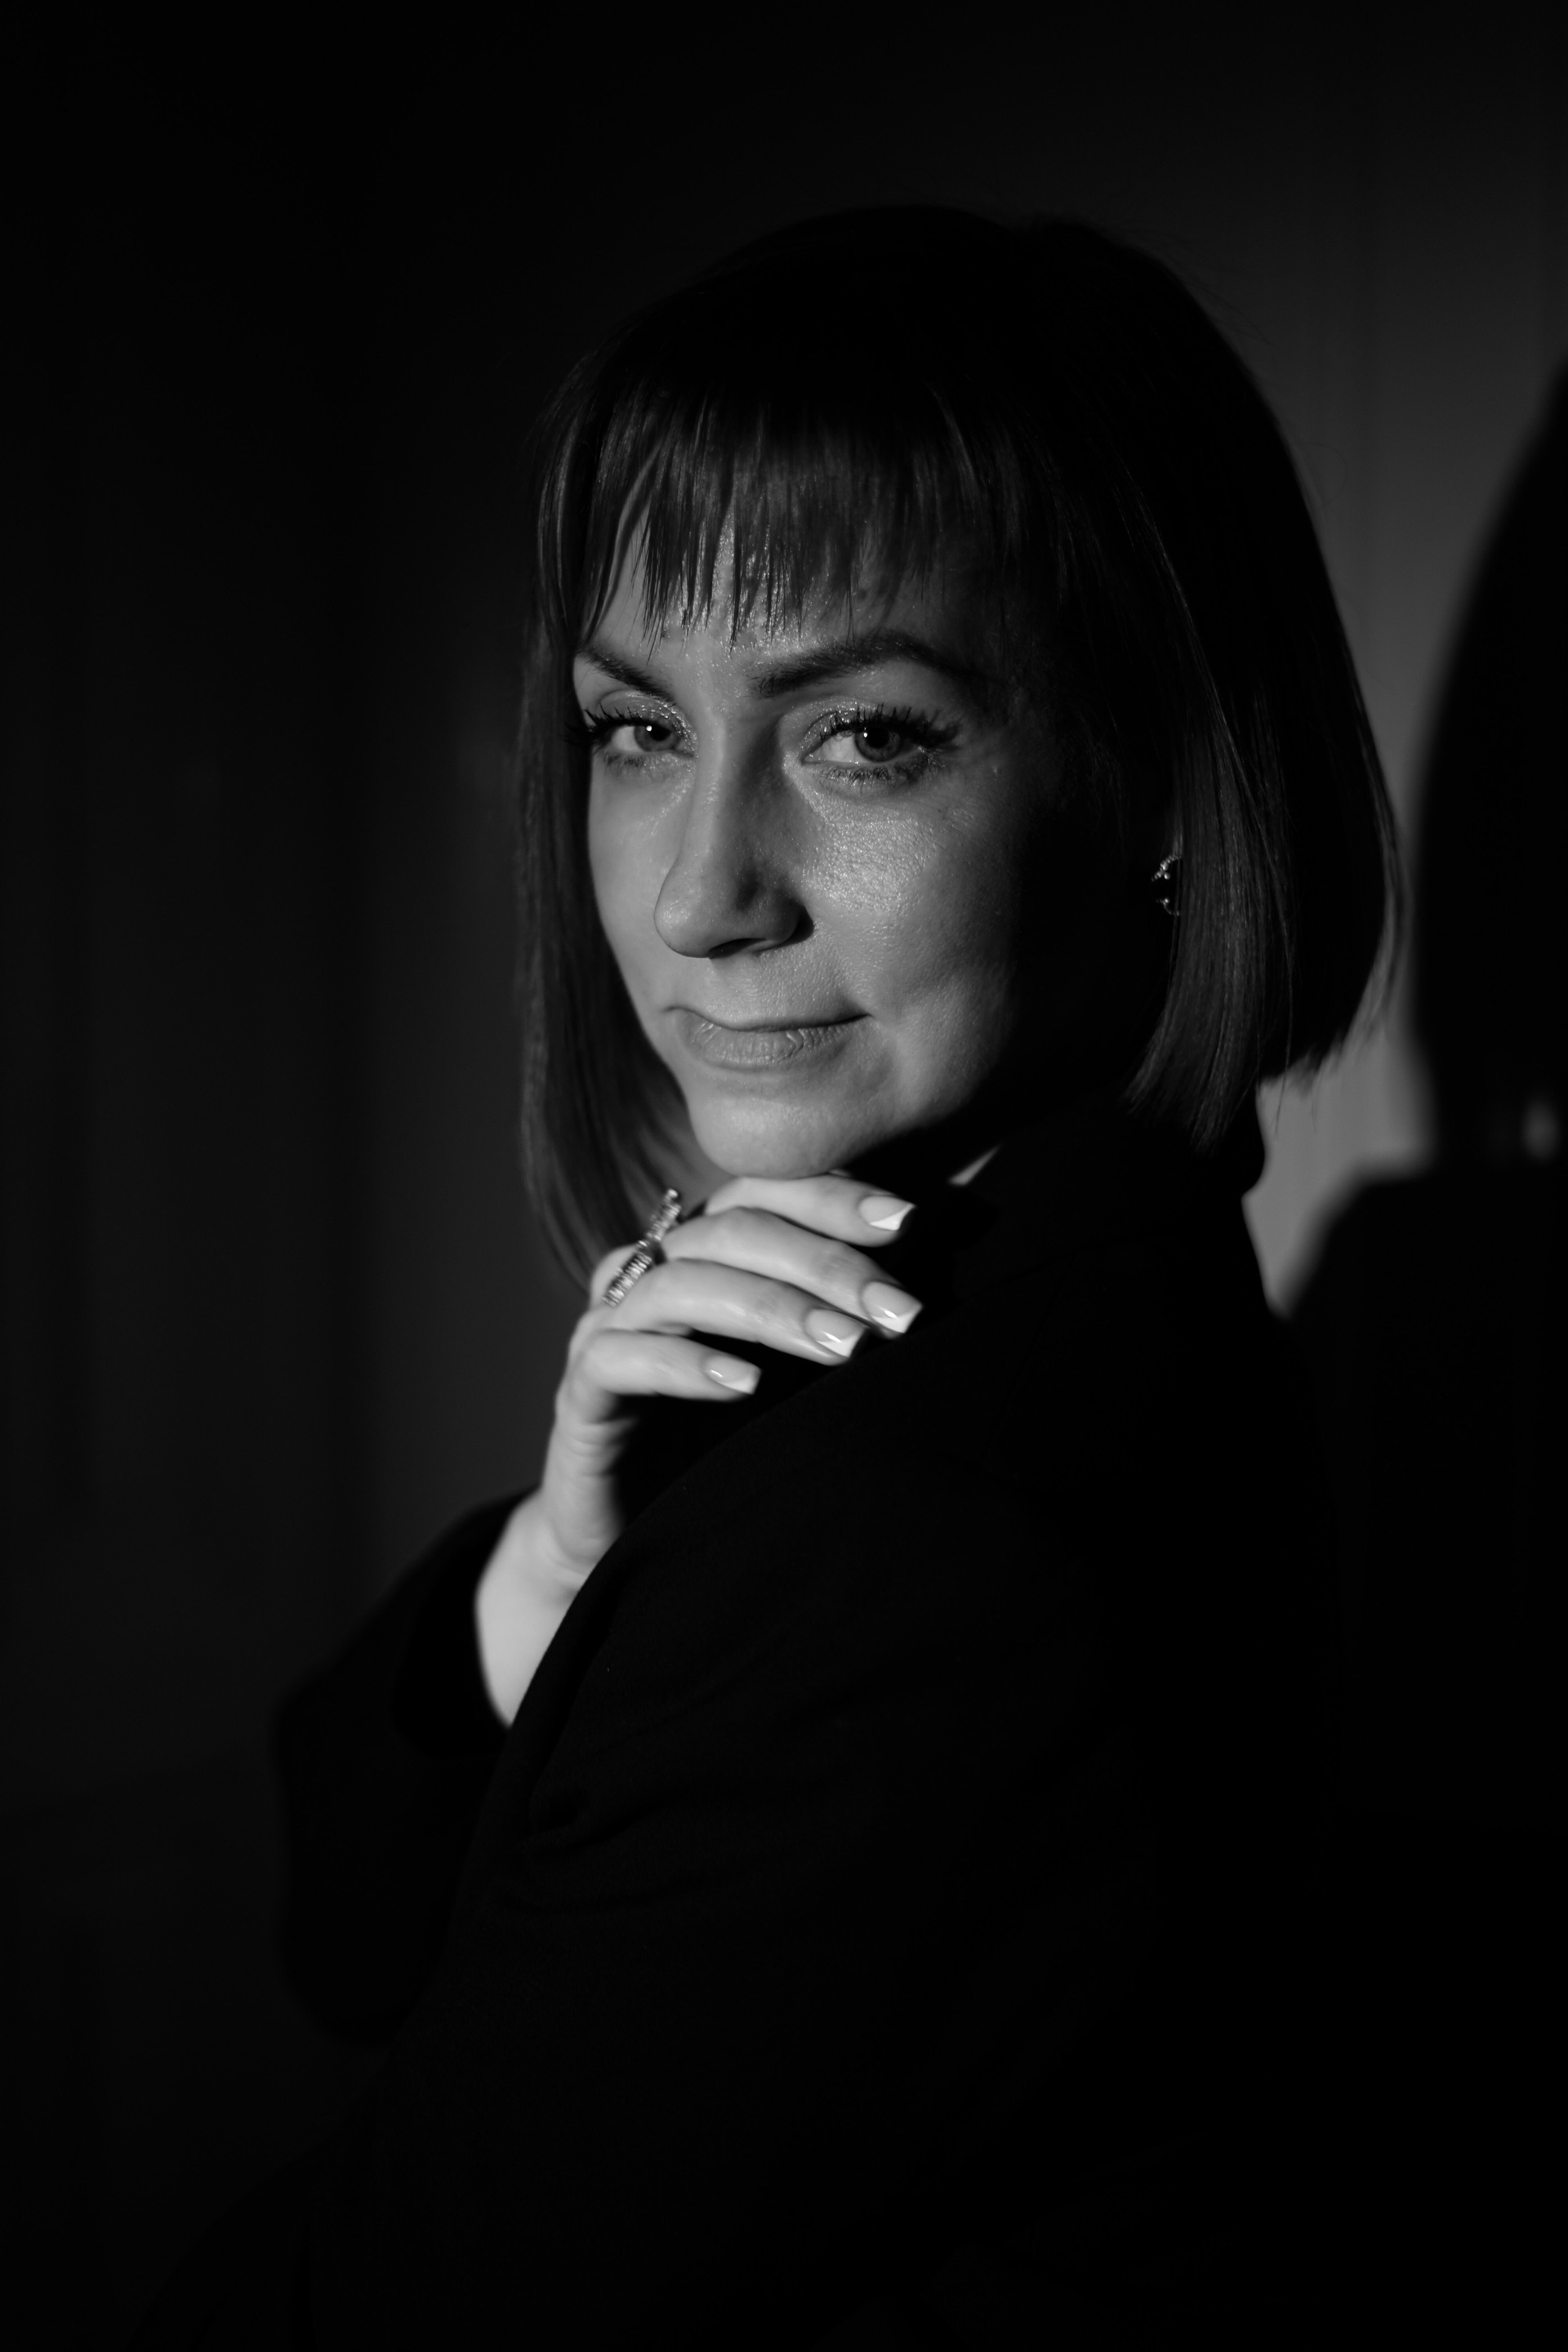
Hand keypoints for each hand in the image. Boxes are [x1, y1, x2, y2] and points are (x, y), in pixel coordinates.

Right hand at [475, 1174, 922, 1720]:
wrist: (645, 1545)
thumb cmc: (735, 1448)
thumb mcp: (801, 1378)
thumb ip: (844, 1323)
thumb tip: (934, 1291)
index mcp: (700, 1253)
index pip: (761, 1192)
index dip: (832, 1196)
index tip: (910, 1222)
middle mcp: (649, 1276)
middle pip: (732, 1231)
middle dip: (825, 1264)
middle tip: (900, 1312)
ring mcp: (606, 1330)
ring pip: (682, 1287)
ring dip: (772, 1311)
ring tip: (847, 1348)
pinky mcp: (580, 1396)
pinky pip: (622, 1360)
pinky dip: (687, 1365)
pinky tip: (748, 1385)